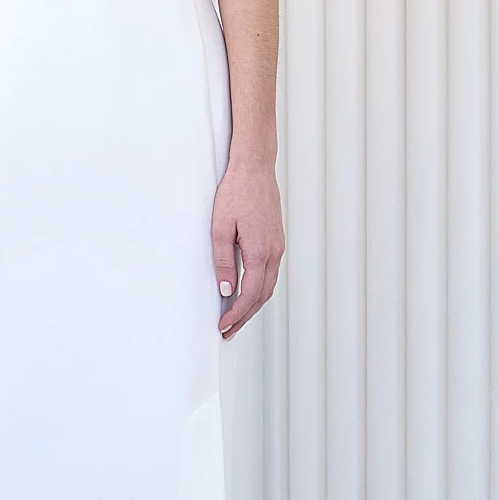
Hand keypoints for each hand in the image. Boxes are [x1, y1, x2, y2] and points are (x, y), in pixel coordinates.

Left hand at [210, 155, 284, 340]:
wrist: (254, 168)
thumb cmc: (236, 192)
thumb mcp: (220, 228)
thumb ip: (224, 261)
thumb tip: (226, 289)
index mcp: (260, 251)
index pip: (250, 294)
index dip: (236, 314)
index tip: (223, 325)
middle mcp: (274, 252)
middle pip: (262, 296)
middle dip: (245, 317)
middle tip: (228, 331)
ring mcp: (277, 246)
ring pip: (268, 286)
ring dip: (253, 306)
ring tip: (236, 318)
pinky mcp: (276, 241)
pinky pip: (270, 274)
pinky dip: (259, 290)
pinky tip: (247, 294)